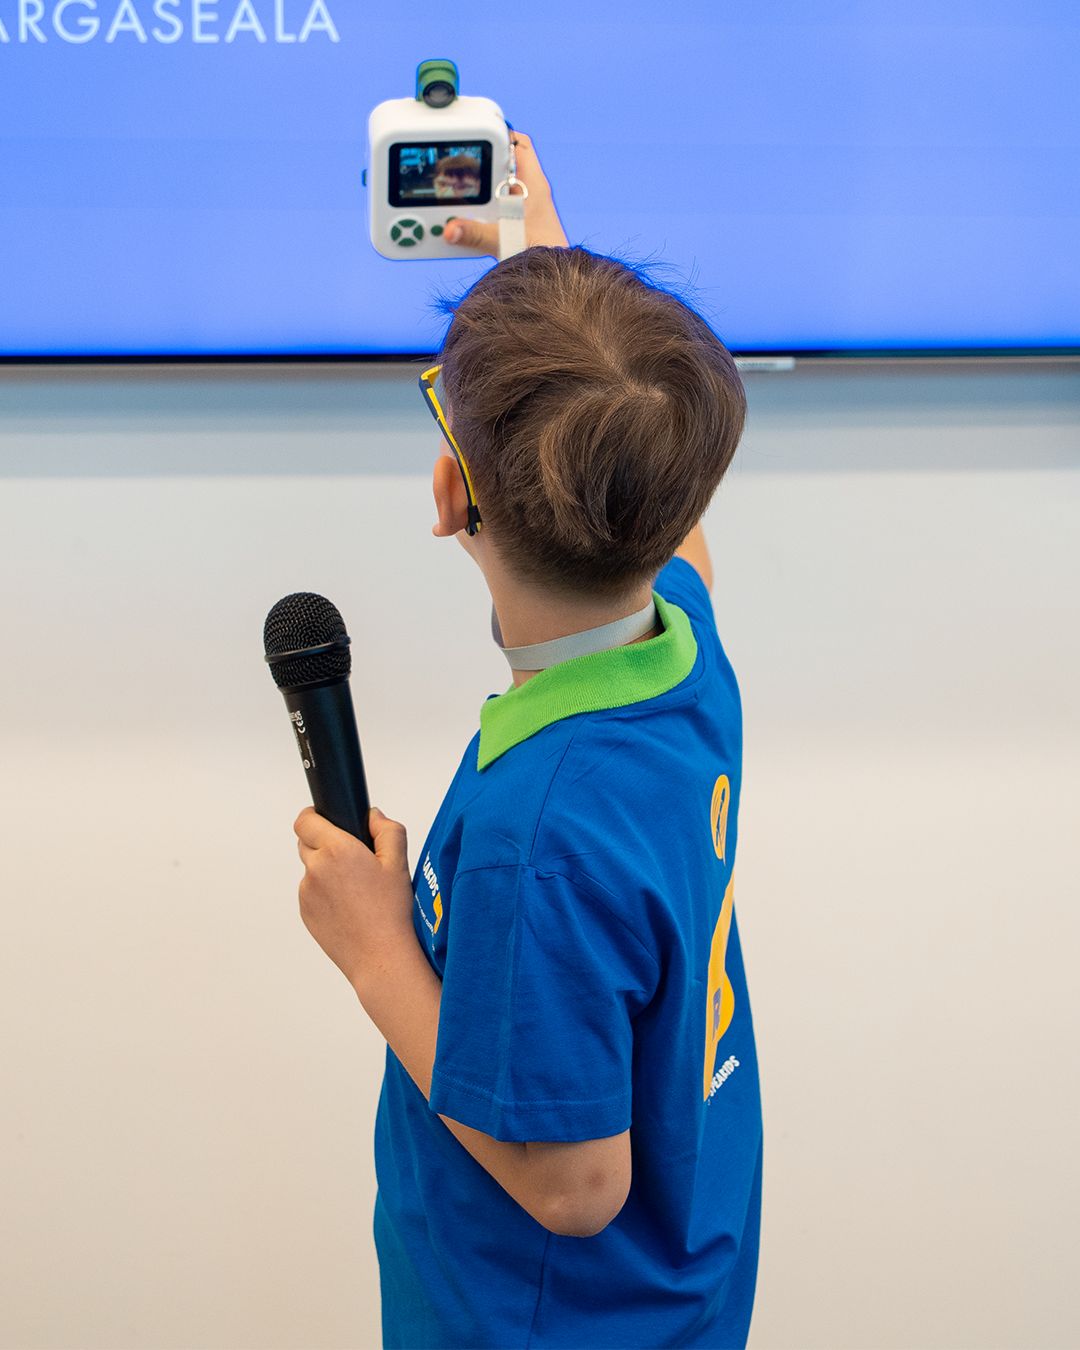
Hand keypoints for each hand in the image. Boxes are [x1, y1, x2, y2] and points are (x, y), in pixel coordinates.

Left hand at [294, 806, 414, 987]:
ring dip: (324, 870)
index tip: (323, 818)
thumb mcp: (399, 863)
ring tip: (354, 888)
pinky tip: (348, 906)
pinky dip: (324, 893)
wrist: (380, 956)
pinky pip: (311, 893)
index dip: (313, 816)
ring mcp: (306, 893)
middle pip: (306, 842)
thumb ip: (388, 830)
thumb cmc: (391, 912)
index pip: (305, 820)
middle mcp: (316, 869)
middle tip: (350, 857)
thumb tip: (374, 816)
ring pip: (310, 869)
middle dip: (323, 843)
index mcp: (337, 850)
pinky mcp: (305, 912)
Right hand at [444, 131, 568, 256]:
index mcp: (534, 186)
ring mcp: (523, 213)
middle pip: (500, 168)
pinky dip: (478, 216)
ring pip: (495, 193)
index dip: (500, 134)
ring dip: (475, 197)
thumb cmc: (546, 258)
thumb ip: (476, 234)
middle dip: (478, 169)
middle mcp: (529, 196)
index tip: (478, 137)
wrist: (558, 284)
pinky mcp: (516, 229)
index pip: (519, 145)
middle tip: (455, 172)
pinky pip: (494, 214)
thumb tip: (450, 229)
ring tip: (453, 200)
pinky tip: (463, 224)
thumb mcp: (507, 241)